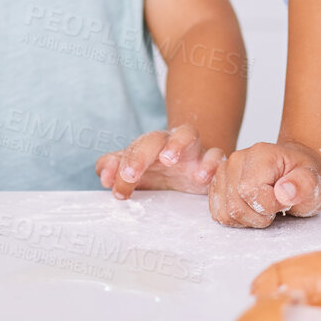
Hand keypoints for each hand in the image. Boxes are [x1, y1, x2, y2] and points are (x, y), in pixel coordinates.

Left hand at [96, 125, 224, 197]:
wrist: (196, 167)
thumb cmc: (161, 169)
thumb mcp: (137, 170)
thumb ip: (115, 169)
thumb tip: (103, 175)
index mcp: (149, 146)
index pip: (132, 149)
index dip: (121, 165)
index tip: (114, 186)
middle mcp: (169, 143)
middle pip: (154, 138)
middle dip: (140, 154)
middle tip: (131, 174)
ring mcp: (193, 150)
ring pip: (188, 135)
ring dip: (177, 144)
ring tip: (169, 159)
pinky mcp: (214, 162)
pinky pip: (216, 156)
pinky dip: (211, 163)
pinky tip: (203, 176)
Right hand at [208, 141, 320, 227]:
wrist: (296, 171)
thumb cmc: (304, 176)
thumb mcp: (315, 181)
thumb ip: (303, 185)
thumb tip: (284, 193)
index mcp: (259, 154)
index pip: (249, 192)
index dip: (270, 205)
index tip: (285, 200)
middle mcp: (236, 160)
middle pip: (235, 205)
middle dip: (259, 217)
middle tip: (276, 207)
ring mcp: (224, 172)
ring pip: (225, 213)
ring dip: (248, 219)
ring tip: (265, 208)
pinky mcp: (218, 185)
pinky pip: (218, 214)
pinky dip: (237, 220)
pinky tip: (252, 210)